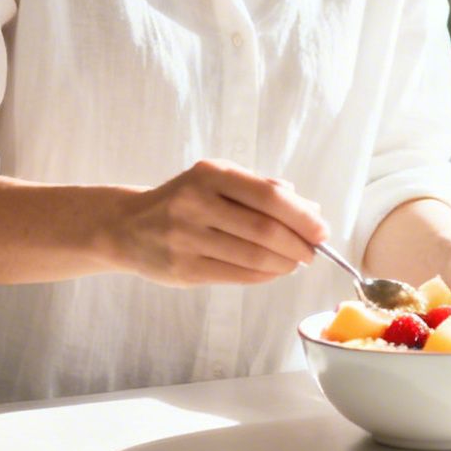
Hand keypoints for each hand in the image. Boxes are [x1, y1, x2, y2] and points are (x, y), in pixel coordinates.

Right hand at [110, 159, 326, 286]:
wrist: (128, 226)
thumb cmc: (185, 200)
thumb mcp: (218, 180)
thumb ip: (262, 189)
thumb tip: (311, 209)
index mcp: (211, 174)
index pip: (269, 196)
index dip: (302, 216)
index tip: (321, 229)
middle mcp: (196, 203)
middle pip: (265, 230)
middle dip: (299, 244)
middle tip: (313, 251)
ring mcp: (187, 238)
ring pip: (253, 257)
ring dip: (285, 263)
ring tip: (296, 262)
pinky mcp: (183, 268)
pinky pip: (237, 275)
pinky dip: (264, 275)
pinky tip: (273, 271)